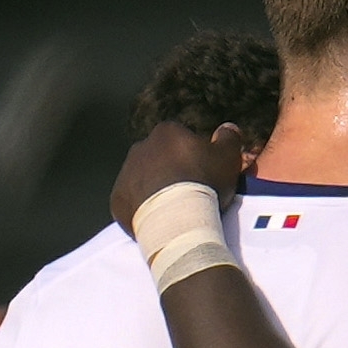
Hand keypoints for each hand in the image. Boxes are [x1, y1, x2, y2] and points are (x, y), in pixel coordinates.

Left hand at [106, 114, 247, 237]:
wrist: (177, 218)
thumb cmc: (204, 182)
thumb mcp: (228, 156)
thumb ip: (229, 137)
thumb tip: (228, 128)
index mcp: (166, 132)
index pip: (181, 140)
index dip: (195, 157)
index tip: (204, 175)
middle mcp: (140, 147)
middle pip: (160, 159)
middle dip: (172, 172)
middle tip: (190, 193)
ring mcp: (125, 174)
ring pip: (143, 180)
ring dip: (156, 190)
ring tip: (175, 209)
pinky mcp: (117, 199)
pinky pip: (131, 202)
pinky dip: (142, 209)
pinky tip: (158, 220)